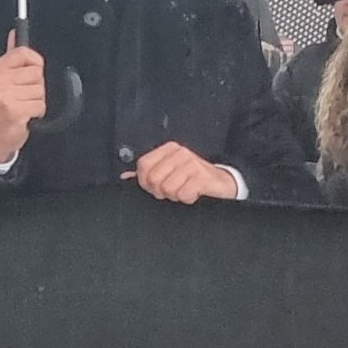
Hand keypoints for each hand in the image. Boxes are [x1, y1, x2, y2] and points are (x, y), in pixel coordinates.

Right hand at [0, 30, 45, 163]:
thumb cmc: (4, 104)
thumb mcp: (5, 77)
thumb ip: (12, 54)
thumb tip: (15, 33)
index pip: (24, 53)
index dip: (35, 63)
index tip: (31, 73)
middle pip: (37, 72)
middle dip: (36, 85)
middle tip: (23, 95)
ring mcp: (5, 95)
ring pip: (40, 90)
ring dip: (37, 100)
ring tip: (23, 105)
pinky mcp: (14, 110)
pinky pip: (40, 105)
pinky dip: (37, 112)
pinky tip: (26, 115)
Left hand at [122, 141, 237, 203]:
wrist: (223, 182)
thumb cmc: (193, 178)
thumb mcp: (170, 172)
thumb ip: (148, 174)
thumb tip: (125, 178)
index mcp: (169, 149)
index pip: (143, 165)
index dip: (145, 182)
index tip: (155, 187)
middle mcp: (181, 152)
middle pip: (153, 178)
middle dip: (161, 191)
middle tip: (173, 191)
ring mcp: (192, 163)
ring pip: (168, 188)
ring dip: (176, 196)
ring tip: (185, 191)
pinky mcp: (203, 176)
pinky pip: (184, 194)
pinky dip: (188, 199)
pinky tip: (194, 194)